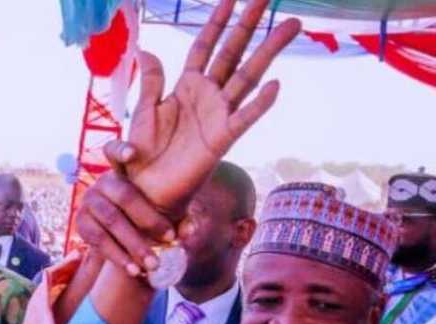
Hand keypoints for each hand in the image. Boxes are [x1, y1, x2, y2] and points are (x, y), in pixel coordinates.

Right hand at [76, 141, 188, 275]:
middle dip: (149, 220)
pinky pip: (99, 240)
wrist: (122, 239)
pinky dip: (118, 256)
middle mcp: (102, 183)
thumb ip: (179, 217)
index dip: (120, 149)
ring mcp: (88, 202)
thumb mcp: (165, 214)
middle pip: (125, 195)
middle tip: (170, 240)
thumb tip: (188, 230)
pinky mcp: (80, 224)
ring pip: (112, 221)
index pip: (114, 151)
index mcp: (124, 172)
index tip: (132, 154)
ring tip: (154, 264)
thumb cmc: (147, 219)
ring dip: (134, 244)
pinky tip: (134, 269)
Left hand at [122, 0, 299, 214]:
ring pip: (247, 76)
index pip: (204, 47)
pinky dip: (259, 103)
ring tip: (291, 26)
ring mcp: (218, 115)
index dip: (215, 23)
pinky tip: (275, 85)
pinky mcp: (222, 139)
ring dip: (268, 51)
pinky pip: (244, 118)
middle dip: (249, 25)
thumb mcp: (143, 111)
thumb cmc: (143, 153)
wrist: (145, 189)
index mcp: (186, 87)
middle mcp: (207, 96)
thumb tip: (146, 49)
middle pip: (232, 52)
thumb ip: (150, 82)